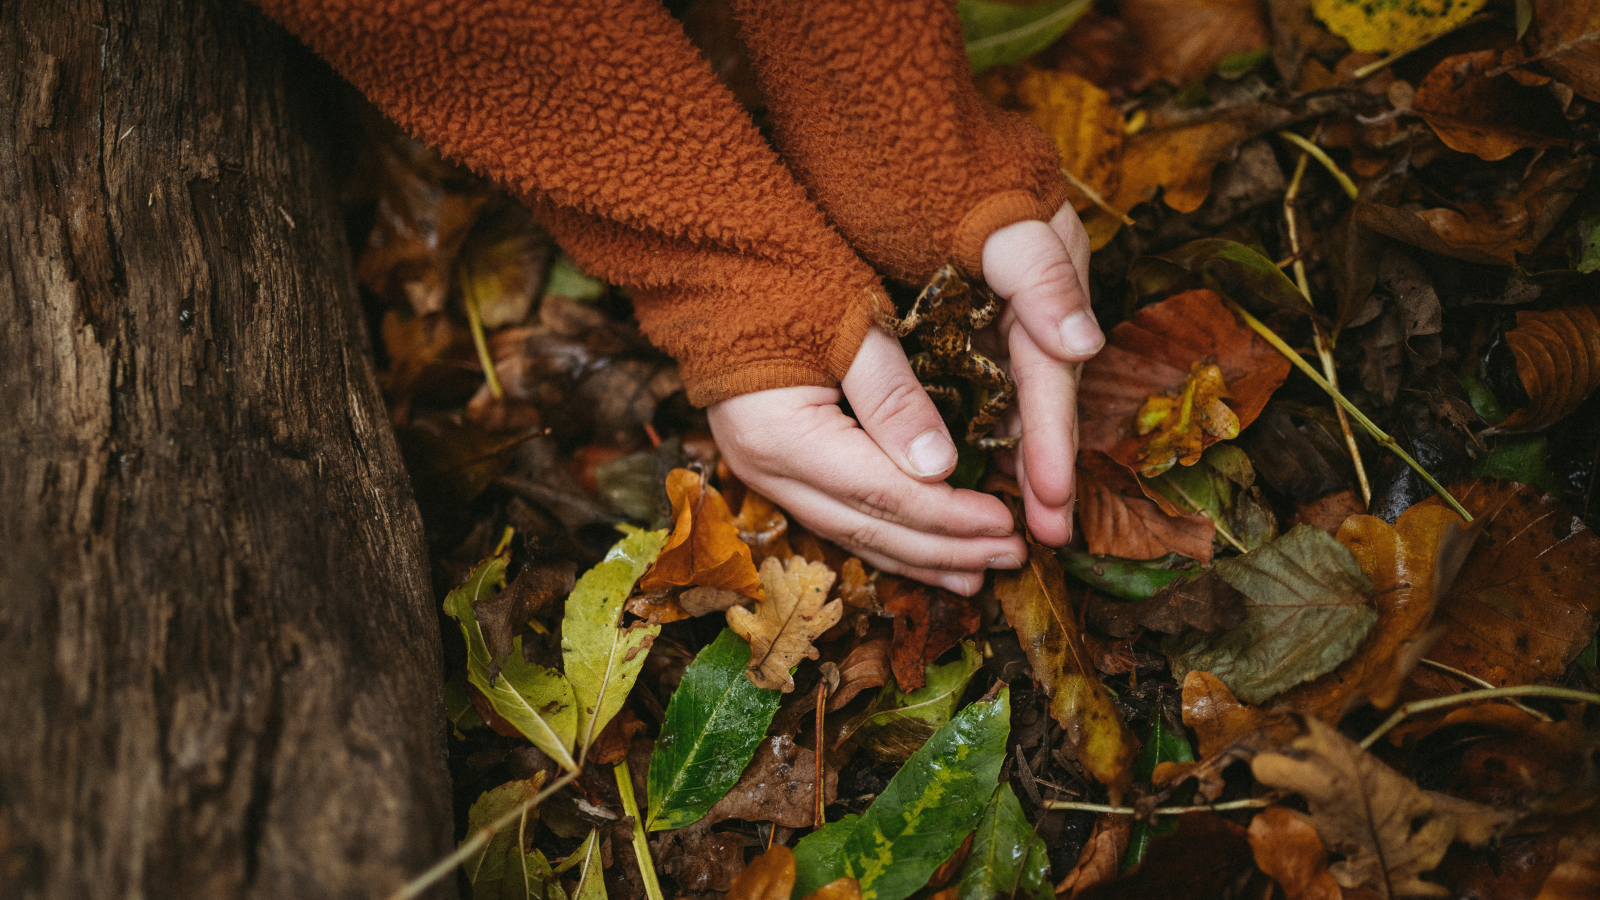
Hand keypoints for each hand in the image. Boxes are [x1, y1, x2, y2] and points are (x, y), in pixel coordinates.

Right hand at [706, 202, 1099, 590]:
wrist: (714, 268)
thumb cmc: (784, 280)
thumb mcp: (846, 321)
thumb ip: (891, 394)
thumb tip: (941, 467)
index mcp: (781, 434)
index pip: (881, 493)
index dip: (949, 515)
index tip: (1007, 523)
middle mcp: (766, 469)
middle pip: (868, 526)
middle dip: (945, 548)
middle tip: (1013, 558)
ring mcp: (764, 474)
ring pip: (852, 534)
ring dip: (921, 557)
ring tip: (979, 574)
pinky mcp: (775, 469)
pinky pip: (840, 519)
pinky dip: (890, 539)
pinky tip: (927, 553)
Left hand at [980, 203, 1100, 546]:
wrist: (912, 137)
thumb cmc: (963, 178)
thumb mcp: (1011, 223)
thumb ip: (1043, 281)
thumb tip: (1083, 346)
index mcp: (1046, 297)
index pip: (1049, 384)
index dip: (1051, 444)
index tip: (1051, 501)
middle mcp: (1029, 317)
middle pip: (1038, 409)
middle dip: (1045, 475)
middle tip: (1047, 540)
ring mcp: (998, 326)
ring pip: (1012, 410)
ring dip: (1018, 469)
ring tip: (1019, 529)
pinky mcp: (966, 330)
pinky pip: (982, 396)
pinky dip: (985, 438)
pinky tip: (976, 476)